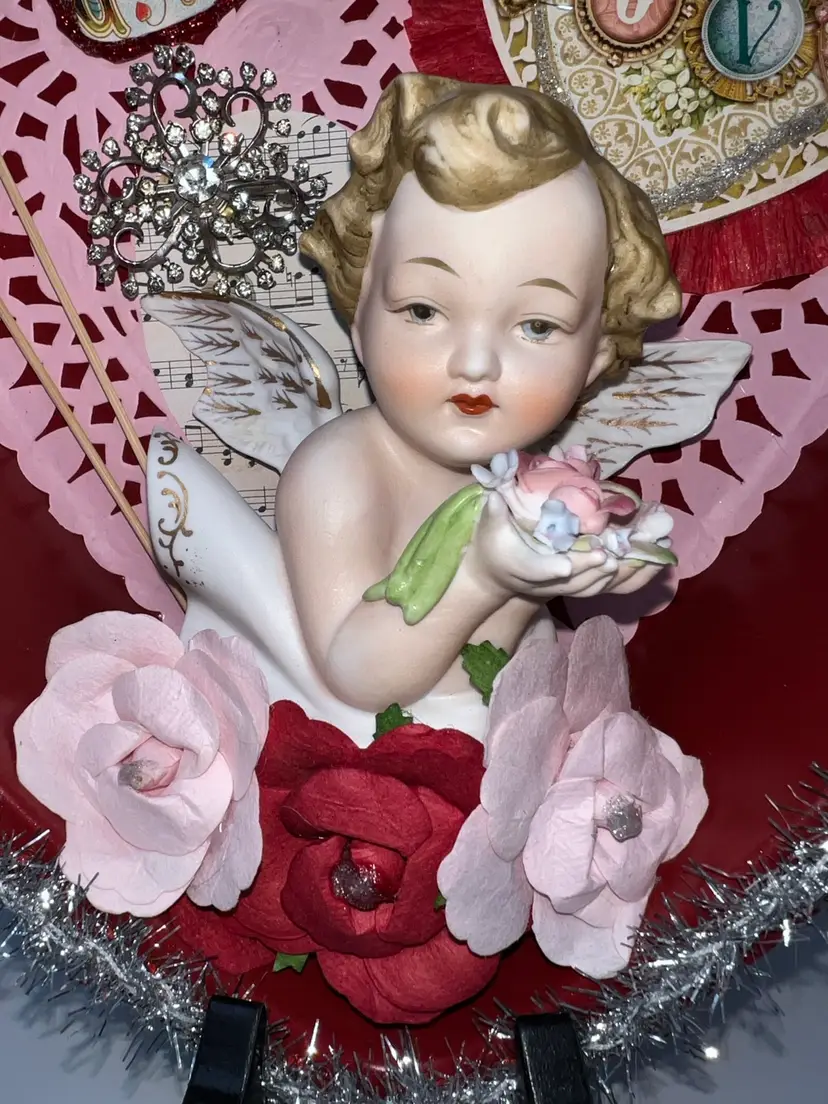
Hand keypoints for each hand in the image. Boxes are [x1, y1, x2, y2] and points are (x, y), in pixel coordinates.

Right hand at [467, 495, 663, 600]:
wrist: (495, 577)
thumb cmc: (492, 547)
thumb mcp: (489, 527)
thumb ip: (494, 510)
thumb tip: (494, 492)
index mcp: (526, 568)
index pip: (542, 571)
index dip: (560, 568)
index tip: (578, 562)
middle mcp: (548, 583)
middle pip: (576, 581)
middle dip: (598, 568)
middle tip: (618, 553)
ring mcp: (564, 587)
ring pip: (594, 587)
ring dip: (620, 574)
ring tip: (643, 555)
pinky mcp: (577, 585)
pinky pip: (605, 588)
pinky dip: (628, 579)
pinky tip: (651, 563)